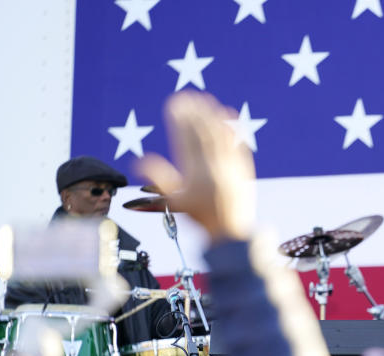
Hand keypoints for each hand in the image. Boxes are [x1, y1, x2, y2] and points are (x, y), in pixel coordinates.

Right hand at [137, 91, 255, 241]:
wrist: (231, 232)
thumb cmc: (201, 217)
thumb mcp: (175, 200)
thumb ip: (158, 178)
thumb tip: (138, 161)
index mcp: (194, 174)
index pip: (185, 139)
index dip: (179, 120)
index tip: (173, 104)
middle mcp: (213, 169)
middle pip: (203, 133)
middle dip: (194, 112)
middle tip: (187, 96)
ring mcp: (231, 169)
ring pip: (221, 136)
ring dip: (212, 116)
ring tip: (205, 99)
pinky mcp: (245, 170)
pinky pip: (239, 145)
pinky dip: (233, 129)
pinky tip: (228, 115)